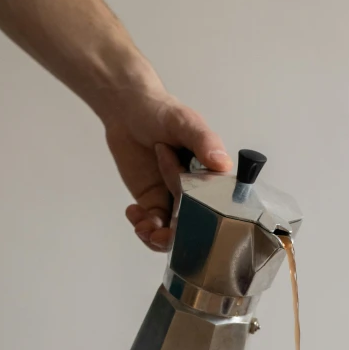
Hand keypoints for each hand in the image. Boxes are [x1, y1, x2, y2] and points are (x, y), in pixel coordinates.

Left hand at [104, 69, 231, 250]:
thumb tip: (222, 163)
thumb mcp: (185, 122)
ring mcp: (174, 198)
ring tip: (142, 226)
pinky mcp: (153, 201)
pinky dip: (142, 225)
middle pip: (194, 227)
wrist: (127, 111)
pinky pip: (152, 224)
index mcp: (212, 176)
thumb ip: (204, 141)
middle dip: (176, 237)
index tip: (186, 227)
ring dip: (156, 237)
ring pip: (171, 231)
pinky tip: (133, 211)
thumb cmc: (162, 111)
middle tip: (157, 235)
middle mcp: (196, 192)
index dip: (204, 226)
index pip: (217, 209)